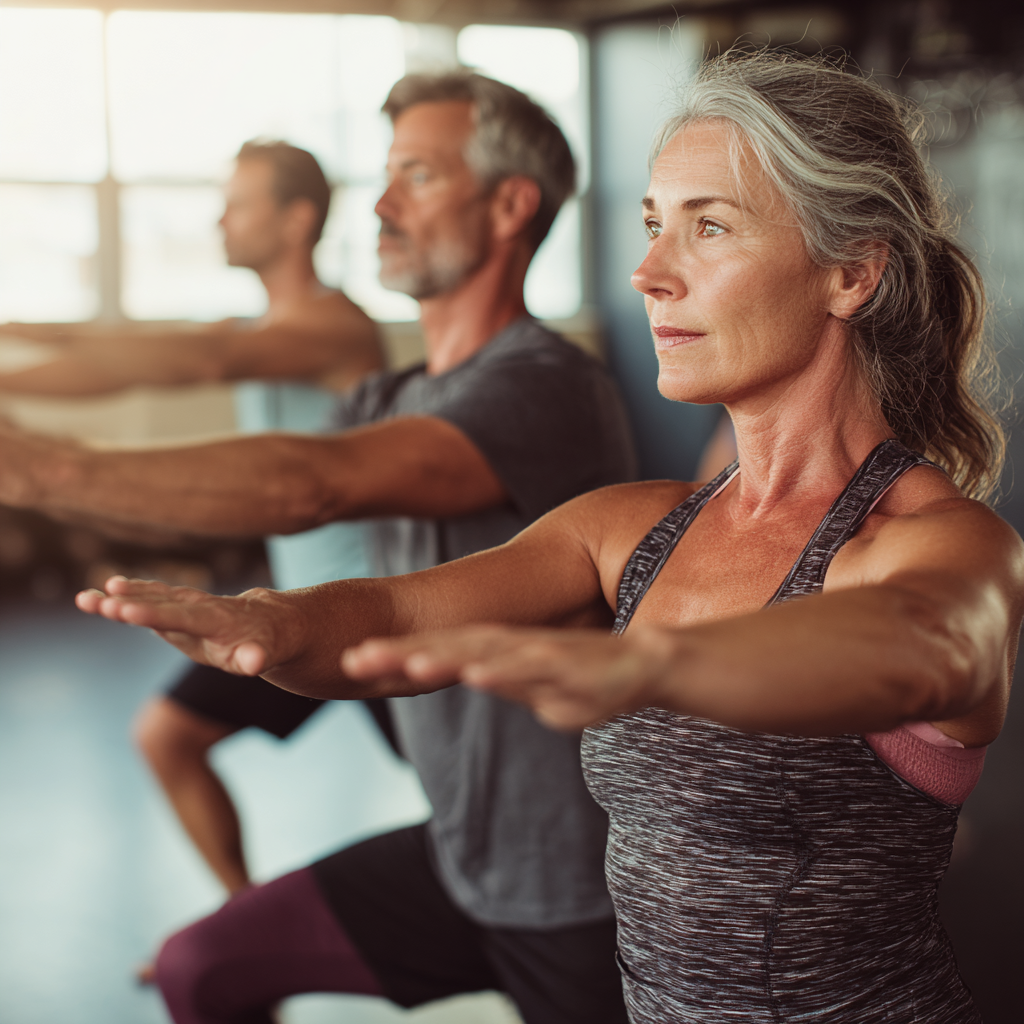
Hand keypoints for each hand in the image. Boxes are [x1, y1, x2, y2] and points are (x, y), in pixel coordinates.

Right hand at [76, 576, 301, 675]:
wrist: (269, 619)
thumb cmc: (267, 642)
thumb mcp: (267, 653)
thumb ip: (257, 657)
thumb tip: (255, 661)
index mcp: (216, 618)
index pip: (183, 616)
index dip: (154, 614)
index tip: (125, 611)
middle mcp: (198, 606)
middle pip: (160, 604)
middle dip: (129, 603)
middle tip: (98, 602)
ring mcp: (185, 604)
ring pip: (150, 597)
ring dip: (119, 597)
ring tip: (85, 598)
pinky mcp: (176, 608)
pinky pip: (149, 599)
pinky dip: (125, 596)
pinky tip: (98, 595)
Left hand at [342, 623, 676, 729]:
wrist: (652, 664)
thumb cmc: (594, 680)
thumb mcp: (541, 691)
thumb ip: (514, 684)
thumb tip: (489, 680)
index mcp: (502, 653)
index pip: (442, 652)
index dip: (398, 656)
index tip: (352, 665)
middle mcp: (515, 646)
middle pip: (452, 648)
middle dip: (402, 655)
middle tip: (352, 660)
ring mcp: (542, 652)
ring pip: (487, 653)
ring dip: (446, 657)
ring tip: (405, 662)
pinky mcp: (573, 663)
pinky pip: (535, 668)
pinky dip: (505, 670)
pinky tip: (477, 673)